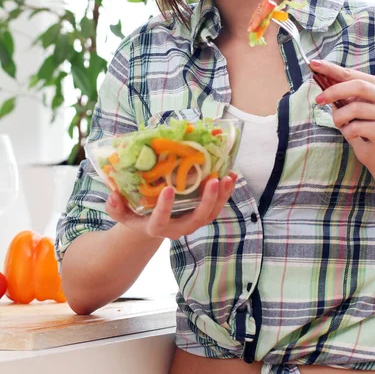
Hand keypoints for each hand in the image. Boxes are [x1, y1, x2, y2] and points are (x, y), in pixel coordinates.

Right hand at [105, 172, 237, 240]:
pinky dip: (225, 193)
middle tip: (213, 180)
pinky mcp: (201, 216)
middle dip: (207, 200)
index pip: (160, 221)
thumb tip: (112, 195)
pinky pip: (216, 207)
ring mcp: (192, 223)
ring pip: (211, 213)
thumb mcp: (123, 213)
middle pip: (196, 219)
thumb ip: (116, 207)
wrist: (151, 227)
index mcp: (156, 227)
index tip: (168, 189)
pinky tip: (231, 176)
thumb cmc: (136, 216)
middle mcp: (178, 228)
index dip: (165, 207)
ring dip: (221, 196)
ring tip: (228, 177)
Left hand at [310, 60, 374, 168]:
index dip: (331, 69)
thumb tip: (318, 74)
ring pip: (354, 109)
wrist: (372, 148)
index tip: (313, 64)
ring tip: (340, 123)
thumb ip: (336, 90)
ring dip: (339, 117)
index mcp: (374, 85)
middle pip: (358, 86)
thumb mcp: (345, 103)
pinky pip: (355, 128)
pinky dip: (346, 132)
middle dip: (334, 91)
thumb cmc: (356, 122)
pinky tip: (351, 134)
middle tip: (318, 100)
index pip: (350, 73)